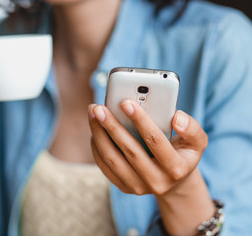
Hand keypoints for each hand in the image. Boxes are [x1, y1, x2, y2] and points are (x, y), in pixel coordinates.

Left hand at [88, 99, 207, 195]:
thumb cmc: (182, 153)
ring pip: (112, 159)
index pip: (155, 141)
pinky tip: (95, 129)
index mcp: (176, 168)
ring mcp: (138, 187)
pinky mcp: (124, 187)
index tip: (125, 102)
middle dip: (112, 126)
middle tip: (98, 107)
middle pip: (129, 150)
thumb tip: (176, 117)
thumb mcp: (197, 142)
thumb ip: (191, 128)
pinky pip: (104, 166)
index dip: (140, 120)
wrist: (173, 182)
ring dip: (98, 134)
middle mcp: (157, 181)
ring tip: (92, 114)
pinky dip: (97, 146)